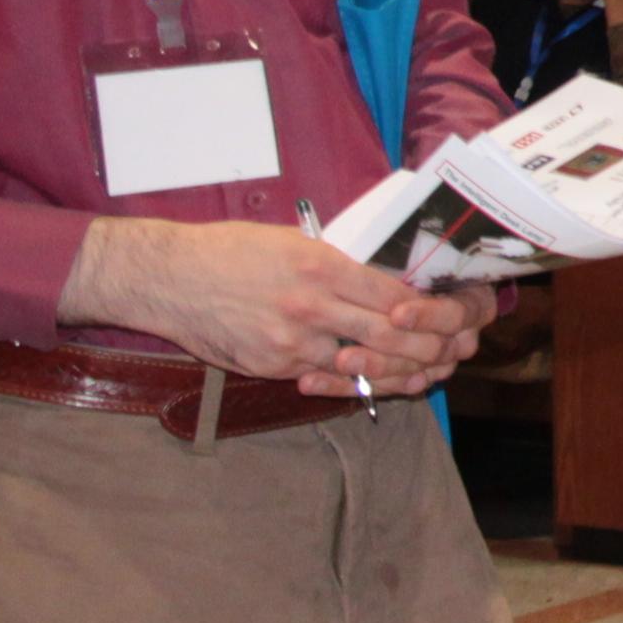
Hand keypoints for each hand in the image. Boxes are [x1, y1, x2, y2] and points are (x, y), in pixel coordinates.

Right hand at [59, 219, 489, 394]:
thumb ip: (337, 265)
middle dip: (427, 346)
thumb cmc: (232, 252)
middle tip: (451, 351)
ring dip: (396, 371)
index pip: (393, 296)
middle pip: (388, 335)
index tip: (449, 314)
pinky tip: (373, 380)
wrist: (170, 278)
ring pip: (360, 365)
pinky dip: (351, 380)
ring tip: (424, 372)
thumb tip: (383, 282)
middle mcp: (311, 306)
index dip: (428, 311)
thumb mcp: (292, 242)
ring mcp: (291, 341)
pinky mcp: (271, 366)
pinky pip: (322, 377)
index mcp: (321, 266)